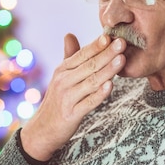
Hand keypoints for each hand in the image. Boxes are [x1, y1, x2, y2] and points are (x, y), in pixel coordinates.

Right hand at [21, 33, 125, 159]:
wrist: (42, 130)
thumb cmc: (56, 101)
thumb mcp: (60, 77)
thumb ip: (69, 57)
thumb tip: (69, 34)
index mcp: (62, 70)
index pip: (82, 55)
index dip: (96, 45)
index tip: (110, 35)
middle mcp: (63, 81)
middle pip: (89, 66)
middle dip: (107, 54)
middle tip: (122, 43)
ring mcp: (67, 98)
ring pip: (91, 82)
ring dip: (107, 70)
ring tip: (121, 60)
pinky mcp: (71, 114)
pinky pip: (88, 103)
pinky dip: (99, 94)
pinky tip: (110, 85)